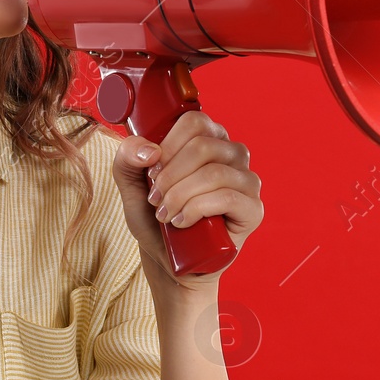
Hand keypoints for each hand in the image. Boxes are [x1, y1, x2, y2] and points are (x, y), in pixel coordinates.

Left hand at [111, 109, 263, 291]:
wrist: (168, 259)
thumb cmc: (155, 217)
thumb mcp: (130, 185)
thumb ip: (126, 158)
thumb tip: (150, 150)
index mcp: (208, 138)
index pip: (193, 121)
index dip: (167, 145)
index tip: (151, 171)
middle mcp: (232, 154)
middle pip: (202, 146)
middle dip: (170, 176)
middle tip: (155, 199)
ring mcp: (247, 180)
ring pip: (213, 173)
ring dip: (180, 195)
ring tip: (165, 215)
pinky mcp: (253, 208)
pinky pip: (228, 197)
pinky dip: (197, 209)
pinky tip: (183, 222)